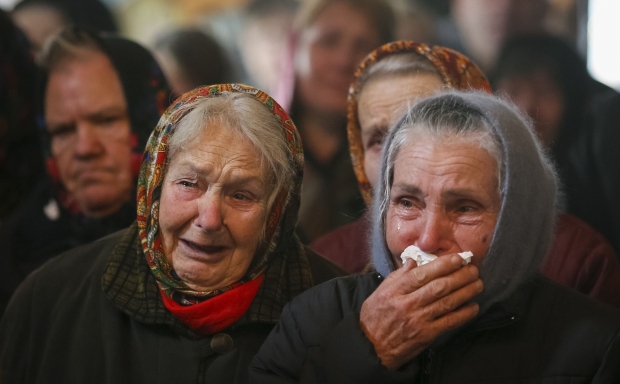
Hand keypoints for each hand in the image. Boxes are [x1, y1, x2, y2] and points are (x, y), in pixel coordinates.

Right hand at [359, 255, 482, 369]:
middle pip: (439, 287)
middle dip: (460, 276)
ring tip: (478, 283)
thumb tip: (414, 259)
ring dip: (466, 292)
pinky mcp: (426, 335)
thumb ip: (398, 276)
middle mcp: (407, 304)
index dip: (443, 265)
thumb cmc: (375, 316)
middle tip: (473, 269)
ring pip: (447, 302)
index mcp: (395, 291)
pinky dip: (463, 314)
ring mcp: (418, 320)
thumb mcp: (380, 291)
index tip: (458, 258)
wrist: (371, 347)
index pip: (422, 274)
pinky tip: (474, 306)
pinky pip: (449, 322)